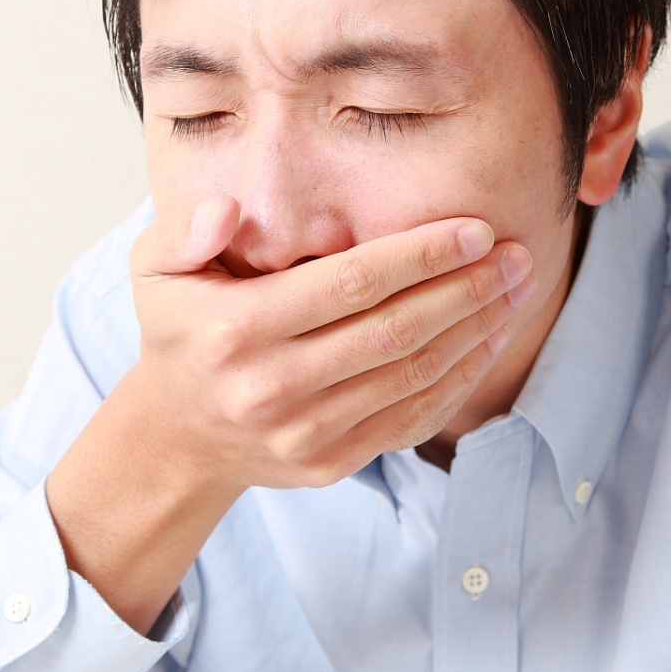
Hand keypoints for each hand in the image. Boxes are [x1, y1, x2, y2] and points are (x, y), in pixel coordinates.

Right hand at [130, 194, 535, 491]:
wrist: (176, 437)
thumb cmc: (179, 334)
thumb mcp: (153, 270)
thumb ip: (185, 231)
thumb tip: (228, 208)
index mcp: (238, 329)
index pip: (349, 284)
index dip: (419, 255)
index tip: (475, 229)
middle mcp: (272, 385)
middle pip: (393, 331)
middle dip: (466, 289)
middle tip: (517, 255)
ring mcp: (303, 432)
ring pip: (410, 376)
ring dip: (474, 331)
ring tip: (516, 290)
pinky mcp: (328, 463)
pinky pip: (408, 420)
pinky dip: (457, 381)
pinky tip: (488, 341)